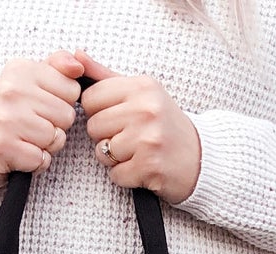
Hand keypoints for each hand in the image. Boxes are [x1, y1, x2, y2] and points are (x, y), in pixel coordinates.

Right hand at [0, 50, 84, 197]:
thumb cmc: (8, 116)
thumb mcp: (29, 83)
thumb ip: (56, 68)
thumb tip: (79, 65)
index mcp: (19, 69)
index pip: (71, 88)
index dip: (62, 104)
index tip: (40, 108)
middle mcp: (10, 90)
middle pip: (66, 114)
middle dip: (56, 127)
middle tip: (32, 128)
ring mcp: (5, 119)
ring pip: (56, 137)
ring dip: (46, 147)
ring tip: (26, 142)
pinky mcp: (3, 147)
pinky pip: (42, 159)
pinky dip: (36, 163)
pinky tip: (21, 157)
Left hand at [73, 50, 201, 203]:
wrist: (199, 156)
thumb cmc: (164, 124)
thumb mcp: (141, 92)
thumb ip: (106, 76)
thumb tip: (76, 56)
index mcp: (142, 86)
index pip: (90, 98)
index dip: (97, 112)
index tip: (116, 117)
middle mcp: (146, 109)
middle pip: (93, 126)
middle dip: (104, 136)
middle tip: (128, 137)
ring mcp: (148, 138)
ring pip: (102, 151)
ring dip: (113, 158)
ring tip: (135, 152)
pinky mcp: (149, 166)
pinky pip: (115, 174)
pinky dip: (124, 176)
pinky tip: (141, 167)